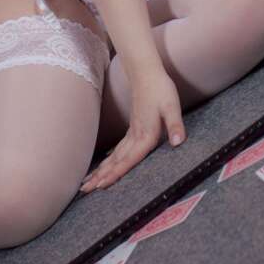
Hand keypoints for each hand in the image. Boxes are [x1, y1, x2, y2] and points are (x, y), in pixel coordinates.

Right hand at [80, 65, 185, 192]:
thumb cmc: (160, 89)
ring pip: (114, 155)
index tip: (101, 186)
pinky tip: (105, 163)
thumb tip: (179, 142)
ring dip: (102, 169)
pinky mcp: (132, 127)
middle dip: (101, 176)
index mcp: (145, 134)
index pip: (129, 159)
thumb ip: (175, 125)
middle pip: (116, 161)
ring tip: (88, 182)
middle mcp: (136, 136)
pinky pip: (118, 148)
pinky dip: (109, 159)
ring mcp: (132, 132)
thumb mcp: (172, 106)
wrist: (147, 72)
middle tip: (84, 190)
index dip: (116, 173)